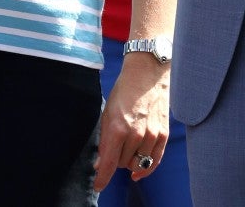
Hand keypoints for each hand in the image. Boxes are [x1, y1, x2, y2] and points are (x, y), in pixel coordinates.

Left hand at [94, 55, 169, 191]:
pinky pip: (154, 162)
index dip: (103, 177)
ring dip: (129, 161)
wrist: (147, 74)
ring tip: (126, 145)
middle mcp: (136, 134)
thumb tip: (100, 164)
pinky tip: (137, 172)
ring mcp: (152, 136)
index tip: (98, 186)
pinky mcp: (164, 136)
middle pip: (122, 164)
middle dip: (116, 159)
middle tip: (115, 144)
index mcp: (118, 127)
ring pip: (137, 164)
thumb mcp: (107, 112)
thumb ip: (104, 139)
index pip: (110, 162)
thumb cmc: (123, 92)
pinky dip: (145, 169)